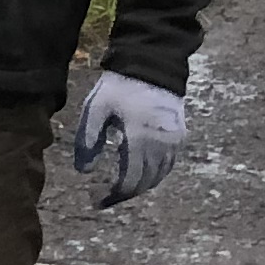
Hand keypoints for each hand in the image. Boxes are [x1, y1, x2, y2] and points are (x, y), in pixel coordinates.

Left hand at [70, 71, 185, 207]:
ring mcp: (174, 141)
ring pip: (159, 176)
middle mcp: (162, 144)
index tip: (97, 200)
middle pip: (145, 182)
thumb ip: (88, 140)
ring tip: (118, 189)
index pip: (130, 180)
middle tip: (103, 198)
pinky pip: (168, 165)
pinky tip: (138, 174)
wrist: (152, 64)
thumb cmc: (120, 86)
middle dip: (124, 194)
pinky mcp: (180, 136)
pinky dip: (154, 174)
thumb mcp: (96, 108)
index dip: (113, 195)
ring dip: (140, 186)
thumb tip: (84, 171)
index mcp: (140, 138)